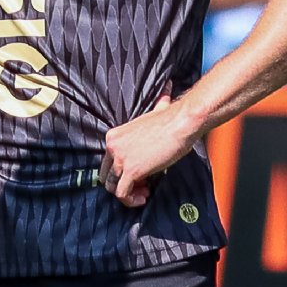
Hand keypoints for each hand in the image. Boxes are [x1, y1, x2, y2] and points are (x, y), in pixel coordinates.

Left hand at [103, 92, 201, 206]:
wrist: (180, 123)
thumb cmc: (172, 119)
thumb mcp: (155, 112)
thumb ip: (155, 106)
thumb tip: (168, 86)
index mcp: (113, 136)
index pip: (107, 162)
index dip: (120, 173)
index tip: (138, 176)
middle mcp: (112, 146)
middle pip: (106, 176)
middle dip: (121, 185)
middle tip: (141, 187)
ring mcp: (120, 159)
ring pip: (112, 187)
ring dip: (127, 194)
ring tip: (143, 193)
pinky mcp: (130, 170)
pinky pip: (122, 194)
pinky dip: (130, 200)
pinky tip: (143, 198)